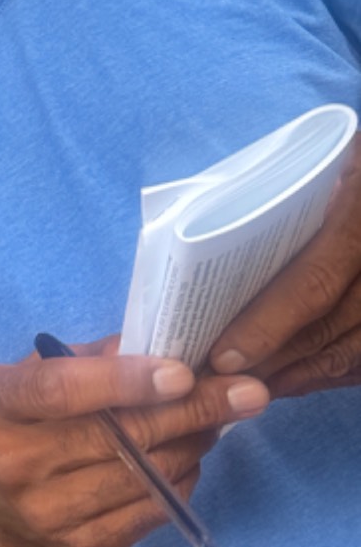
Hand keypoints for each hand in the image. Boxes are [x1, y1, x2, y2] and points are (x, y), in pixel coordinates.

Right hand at [0, 336, 267, 546]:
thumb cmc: (18, 416)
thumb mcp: (33, 371)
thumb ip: (91, 357)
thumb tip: (163, 348)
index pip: (59, 390)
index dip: (122, 380)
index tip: (182, 373)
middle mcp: (10, 463)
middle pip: (116, 438)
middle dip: (190, 411)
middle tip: (245, 392)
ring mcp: (45, 513)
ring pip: (144, 477)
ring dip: (194, 444)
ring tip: (218, 419)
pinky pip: (149, 512)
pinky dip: (181, 481)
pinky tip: (188, 457)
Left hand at [211, 139, 360, 396]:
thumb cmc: (348, 160)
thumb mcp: (321, 163)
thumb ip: (277, 200)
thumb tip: (202, 247)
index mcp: (358, 212)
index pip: (313, 282)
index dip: (267, 325)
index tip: (222, 355)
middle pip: (330, 326)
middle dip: (273, 361)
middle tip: (218, 381)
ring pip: (352, 352)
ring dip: (299, 375)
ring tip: (246, 385)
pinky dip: (331, 373)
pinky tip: (292, 378)